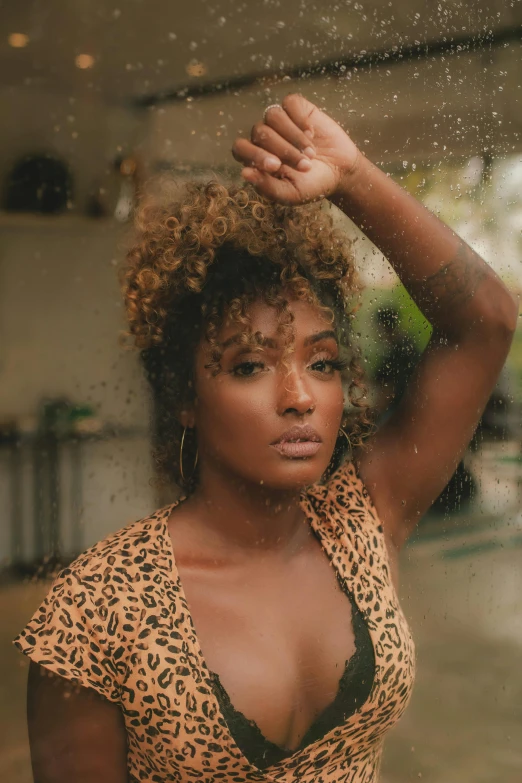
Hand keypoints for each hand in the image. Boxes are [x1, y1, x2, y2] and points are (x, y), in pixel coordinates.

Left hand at [232, 94, 359, 205]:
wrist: (340, 171)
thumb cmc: (312, 185)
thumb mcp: (291, 194)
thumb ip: (267, 187)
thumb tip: (244, 172)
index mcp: (256, 158)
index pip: (240, 148)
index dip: (255, 155)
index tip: (276, 165)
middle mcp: (264, 137)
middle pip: (260, 132)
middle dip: (284, 150)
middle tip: (305, 166)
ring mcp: (279, 121)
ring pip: (273, 115)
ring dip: (294, 137)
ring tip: (310, 154)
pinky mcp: (297, 108)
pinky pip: (289, 103)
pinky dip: (301, 120)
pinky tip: (311, 133)